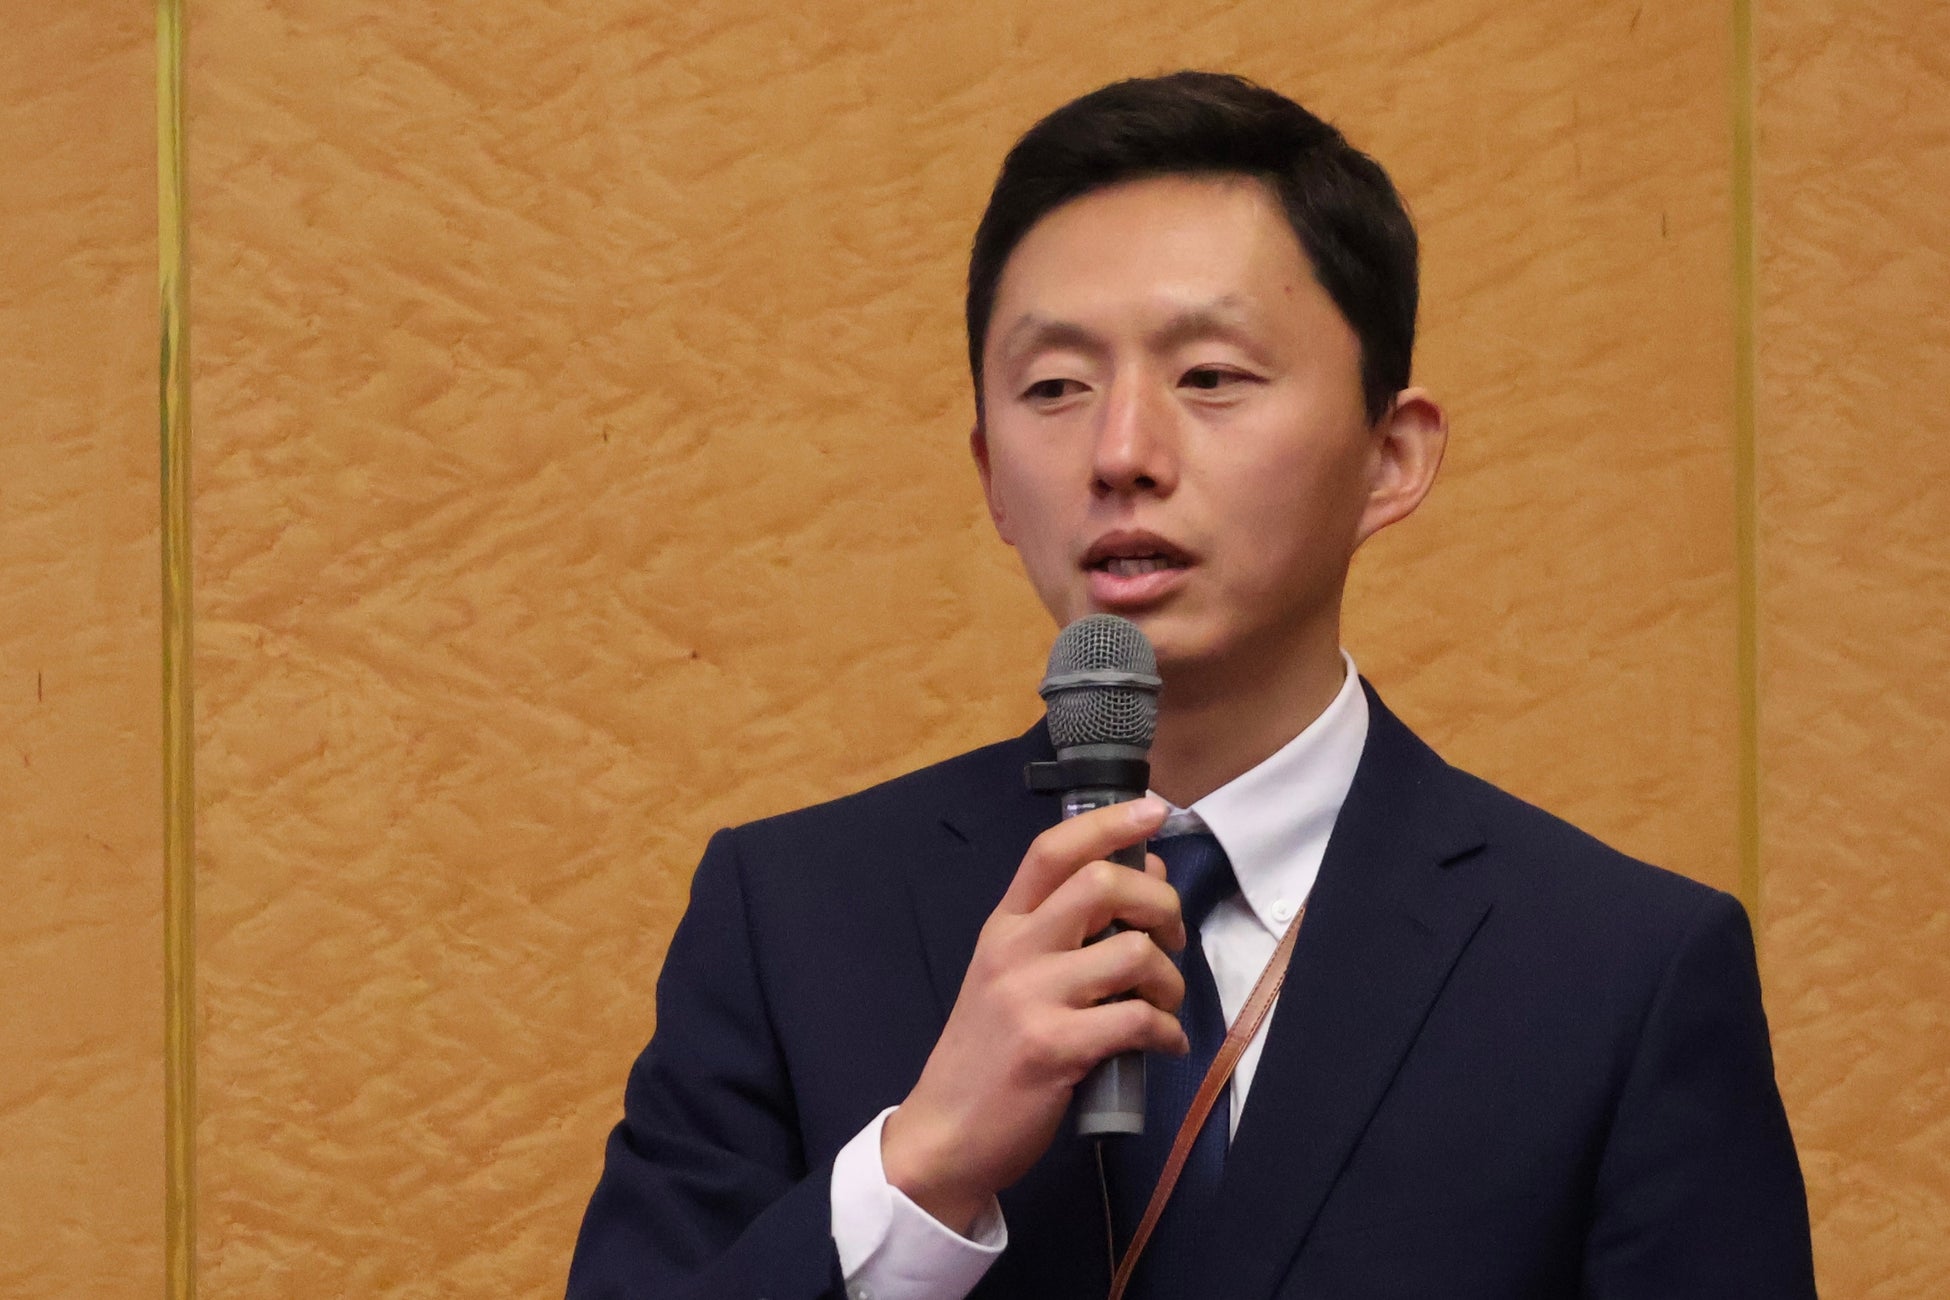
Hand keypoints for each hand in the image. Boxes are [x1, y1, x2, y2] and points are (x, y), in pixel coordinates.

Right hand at [881, 797, 1188, 1233]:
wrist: (945, 1133)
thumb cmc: (988, 1052)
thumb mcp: (1011, 976)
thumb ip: (1065, 930)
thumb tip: (1140, 876)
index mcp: (1003, 926)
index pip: (1052, 849)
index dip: (1109, 822)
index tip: (1154, 809)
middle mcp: (1014, 950)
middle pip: (1104, 883)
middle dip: (1161, 902)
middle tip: (1172, 936)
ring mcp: (1031, 998)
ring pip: (1132, 952)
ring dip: (1170, 979)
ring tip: (1165, 1003)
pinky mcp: (1053, 1049)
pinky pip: (1136, 1020)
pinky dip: (1167, 1032)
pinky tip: (1164, 1044)